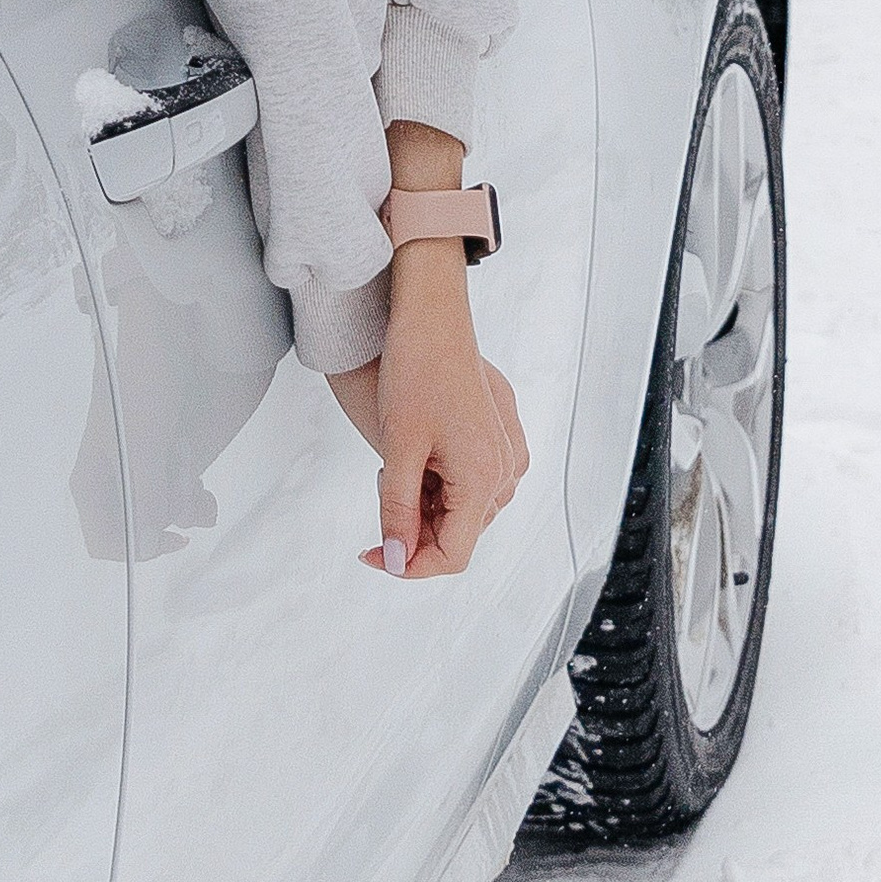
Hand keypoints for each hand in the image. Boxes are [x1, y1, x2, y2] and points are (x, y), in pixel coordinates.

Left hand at [331, 256, 527, 579]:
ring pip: (462, 506)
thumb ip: (398, 511)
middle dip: (415, 526)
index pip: (452, 555)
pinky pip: (471, 479)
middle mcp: (505, 471)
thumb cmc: (416, 372)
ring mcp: (507, 452)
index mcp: (484, 479)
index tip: (374, 554)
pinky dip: (439, 479)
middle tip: (382, 488)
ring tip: (398, 461)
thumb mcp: (397, 449)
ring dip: (426, 501)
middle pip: (458, 531)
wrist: (432, 316)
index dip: (409, 564)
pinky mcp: (500, 436)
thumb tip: (396, 560)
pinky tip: (417, 451)